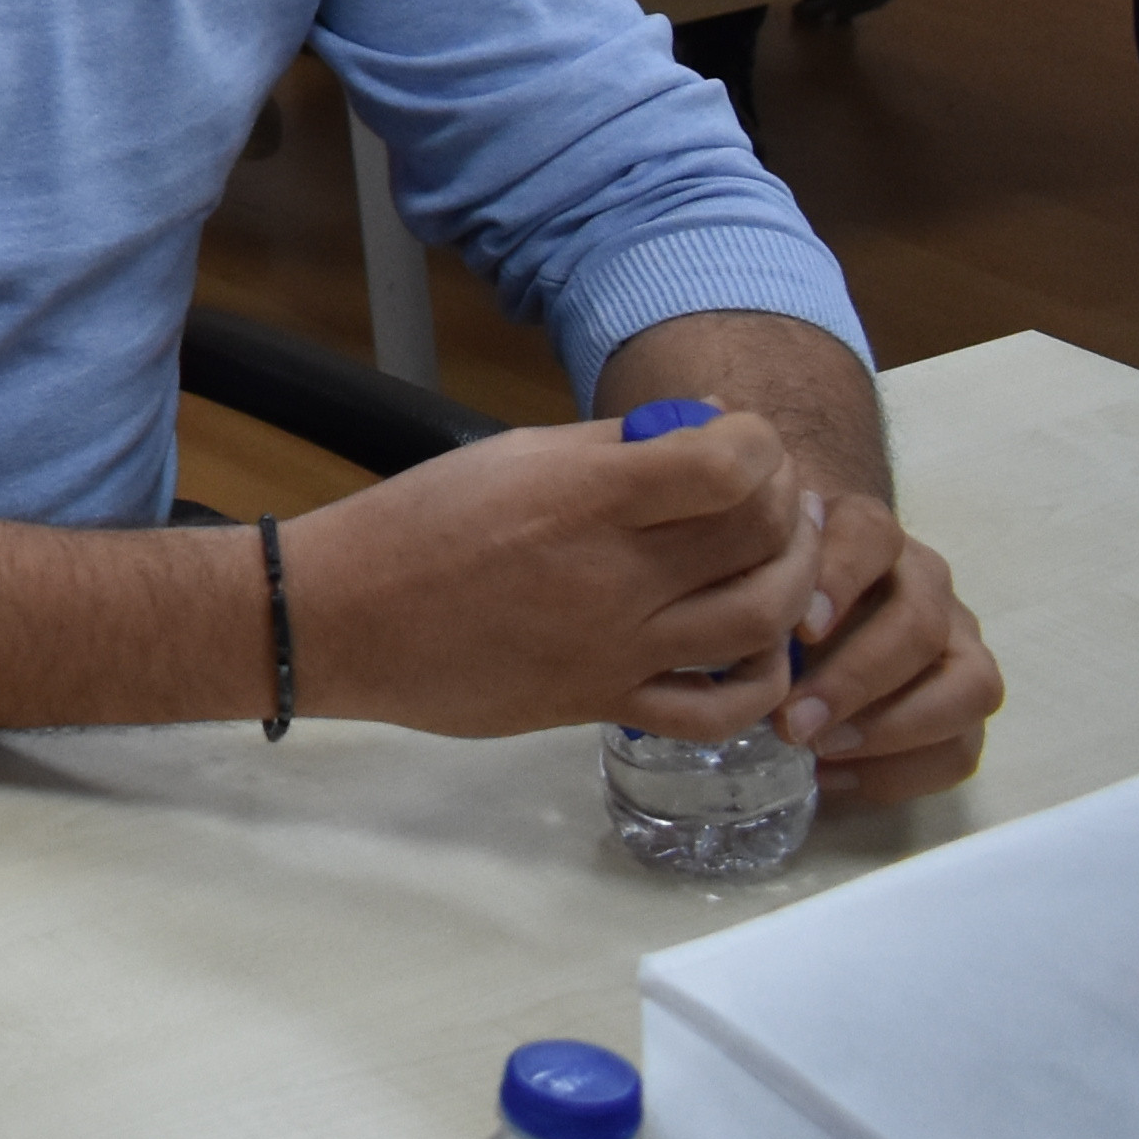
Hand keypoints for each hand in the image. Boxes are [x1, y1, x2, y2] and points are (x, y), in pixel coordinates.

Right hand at [276, 412, 826, 741]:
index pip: (731, 464)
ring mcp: (615, 648)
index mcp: (585, 496)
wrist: (343, 619)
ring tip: (781, 562)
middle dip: (788, 505)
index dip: (760, 444)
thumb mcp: (515, 454)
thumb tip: (709, 428)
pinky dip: (760, 681)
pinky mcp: (604, 703)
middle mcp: (613, 575)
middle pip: (762, 538)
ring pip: (764, 623)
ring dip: (795, 584)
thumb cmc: (419, 523)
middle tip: (774, 495)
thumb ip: (617, 444)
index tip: (744, 441)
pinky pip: (717, 709)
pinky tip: (756, 651)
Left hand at [773, 485, 1000, 808]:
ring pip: (971, 684)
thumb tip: (723, 630)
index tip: (799, 630)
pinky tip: (832, 775)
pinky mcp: (961, 701)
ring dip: (895, 728)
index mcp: (868, 534)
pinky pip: (963, 748)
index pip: (870, 534)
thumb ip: (744, 578)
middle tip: (792, 723)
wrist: (806, 600)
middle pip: (920, 623)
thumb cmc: (765, 581)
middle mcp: (925, 581)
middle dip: (856, 680)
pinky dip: (902, 771)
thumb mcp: (748, 566)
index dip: (841, 579)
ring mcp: (956, 642)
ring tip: (821, 751)